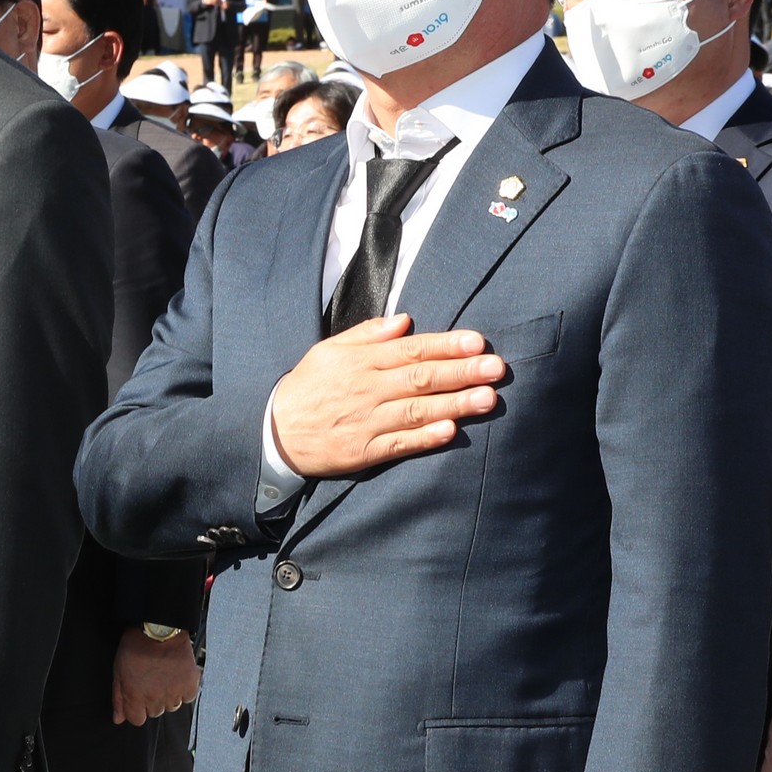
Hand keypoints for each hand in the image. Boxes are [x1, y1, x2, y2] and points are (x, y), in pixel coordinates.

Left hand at [111, 627, 200, 725]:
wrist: (160, 629)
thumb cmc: (136, 646)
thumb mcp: (119, 671)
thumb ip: (119, 698)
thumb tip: (118, 719)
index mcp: (135, 696)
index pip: (137, 720)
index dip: (136, 709)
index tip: (138, 698)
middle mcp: (155, 698)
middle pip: (154, 713)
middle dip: (151, 701)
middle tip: (152, 681)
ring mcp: (174, 693)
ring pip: (171, 706)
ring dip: (168, 696)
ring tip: (164, 676)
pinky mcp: (189, 684)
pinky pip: (187, 697)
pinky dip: (184, 690)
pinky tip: (177, 676)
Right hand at [266, 314, 504, 477]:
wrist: (273, 432)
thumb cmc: (307, 387)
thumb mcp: (328, 351)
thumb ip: (367, 335)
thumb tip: (404, 320)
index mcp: (360, 362)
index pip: (411, 350)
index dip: (446, 345)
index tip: (478, 342)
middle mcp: (366, 390)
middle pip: (420, 378)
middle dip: (461, 372)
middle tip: (497, 367)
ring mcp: (366, 422)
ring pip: (416, 411)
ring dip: (454, 404)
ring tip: (488, 398)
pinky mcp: (364, 452)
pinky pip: (400, 444)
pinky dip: (425, 438)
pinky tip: (452, 432)